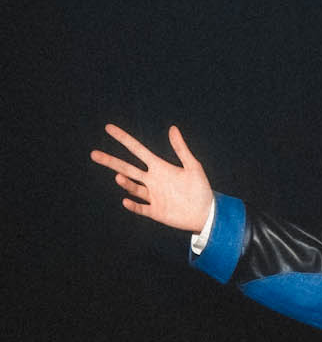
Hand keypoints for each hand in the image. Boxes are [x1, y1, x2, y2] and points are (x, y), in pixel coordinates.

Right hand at [90, 123, 213, 231]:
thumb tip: (172, 128)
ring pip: (133, 187)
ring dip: (125, 182)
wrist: (206, 213)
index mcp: (159, 167)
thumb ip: (181, 149)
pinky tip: (126, 201)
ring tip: (118, 176)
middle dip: (111, 161)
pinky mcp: (156, 212)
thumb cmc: (200, 189)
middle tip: (94, 154)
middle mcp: (152, 180)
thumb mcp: (193, 167)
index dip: (123, 138)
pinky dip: (134, 205)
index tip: (109, 128)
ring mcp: (153, 196)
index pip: (137, 149)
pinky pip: (141, 208)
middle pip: (127, 168)